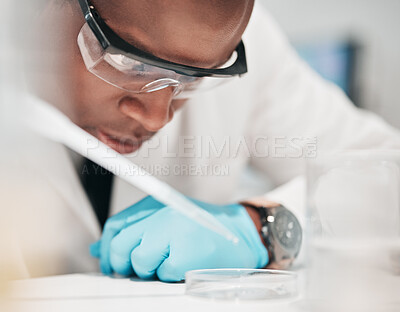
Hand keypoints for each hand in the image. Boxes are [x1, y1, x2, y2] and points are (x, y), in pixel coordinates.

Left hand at [91, 196, 268, 281]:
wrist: (240, 233)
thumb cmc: (202, 229)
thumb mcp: (165, 222)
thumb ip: (131, 232)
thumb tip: (99, 249)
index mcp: (155, 205)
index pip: (115, 226)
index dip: (108, 249)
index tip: (111, 263)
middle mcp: (161, 215)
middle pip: (120, 247)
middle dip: (124, 264)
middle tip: (141, 267)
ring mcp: (174, 233)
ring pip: (139, 263)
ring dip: (151, 270)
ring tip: (170, 260)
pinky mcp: (185, 254)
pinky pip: (161, 275)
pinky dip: (171, 276)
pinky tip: (185, 265)